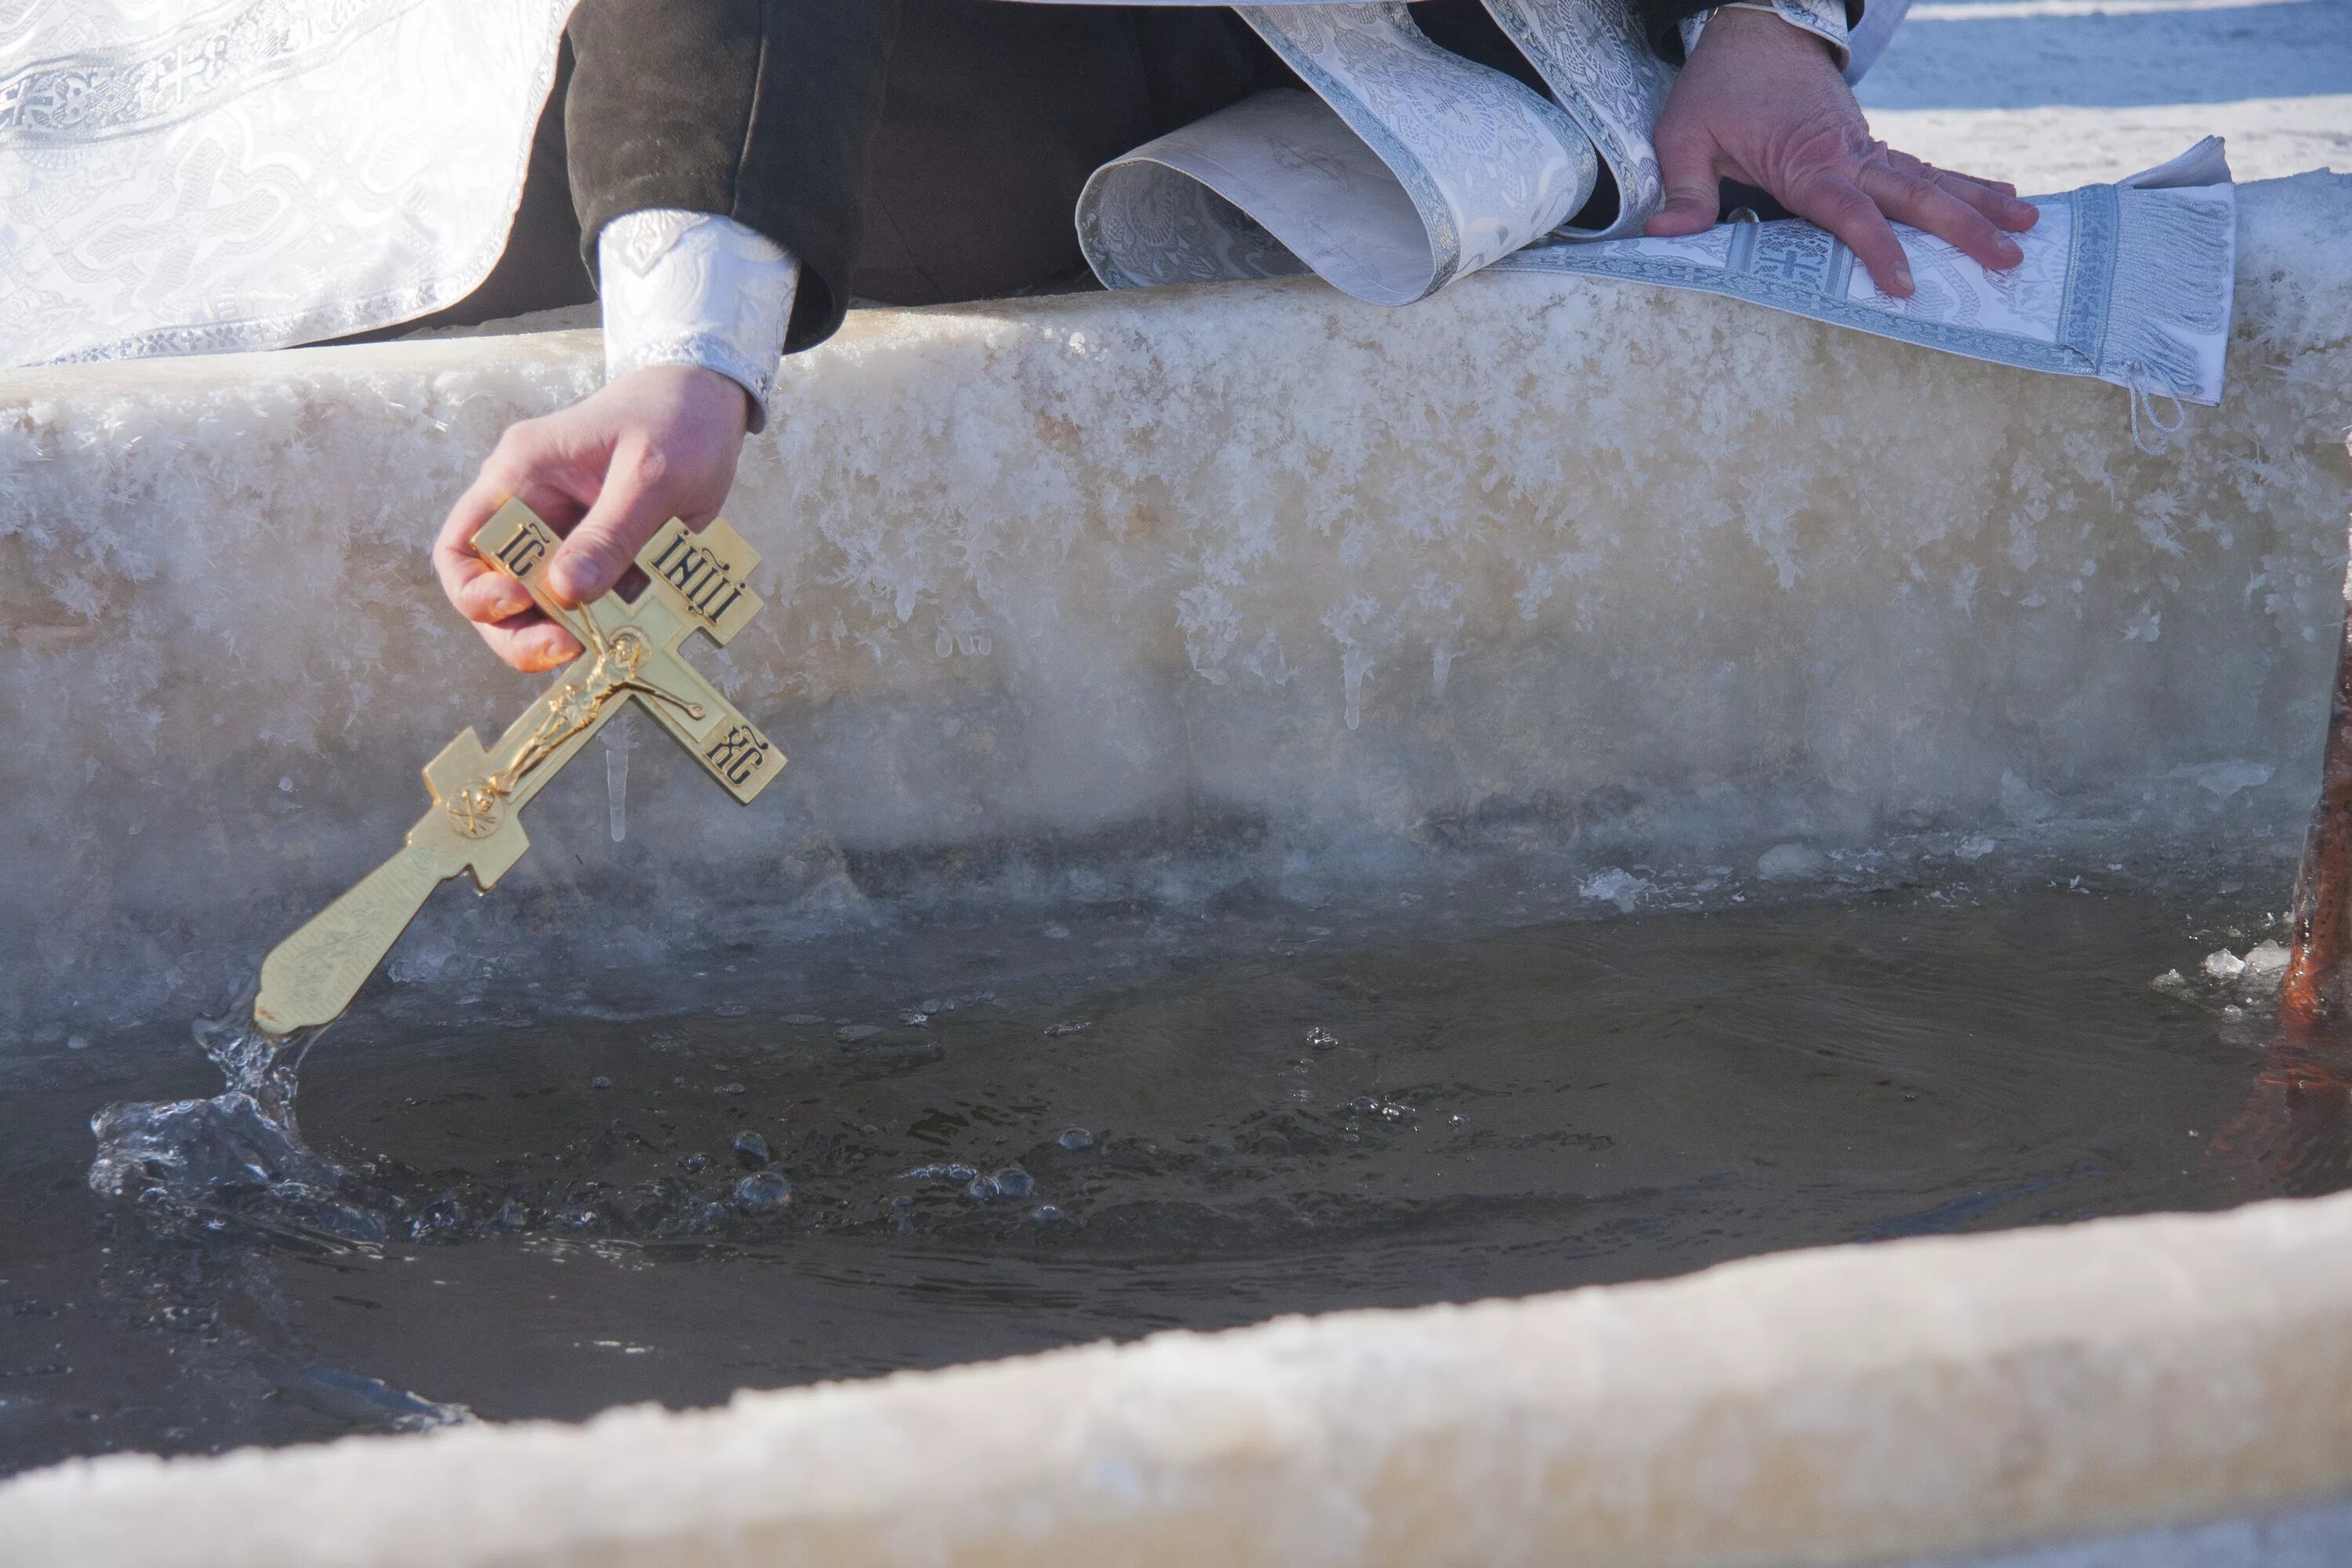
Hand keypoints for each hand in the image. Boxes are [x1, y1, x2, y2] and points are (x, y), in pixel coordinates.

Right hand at [434, 365, 751, 670]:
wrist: (711, 402)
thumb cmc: (675, 421)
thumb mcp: (651, 475)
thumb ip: (611, 533)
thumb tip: (564, 593)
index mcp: (521, 477)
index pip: (461, 547)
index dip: (474, 590)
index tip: (519, 603)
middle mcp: (532, 511)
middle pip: (496, 592)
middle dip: (521, 633)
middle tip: (569, 652)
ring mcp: (567, 537)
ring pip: (545, 608)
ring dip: (571, 634)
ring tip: (608, 648)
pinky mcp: (604, 556)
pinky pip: (594, 604)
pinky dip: (611, 625)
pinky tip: (639, 635)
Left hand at [1644, 7, 2036, 296]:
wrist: (1754, 30)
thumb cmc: (1716, 88)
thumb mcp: (1683, 133)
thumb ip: (1685, 187)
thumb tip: (1664, 232)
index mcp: (1803, 160)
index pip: (1848, 210)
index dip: (1876, 247)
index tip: (1904, 283)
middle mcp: (1846, 154)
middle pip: (1911, 194)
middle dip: (1962, 227)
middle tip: (2008, 258)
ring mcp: (1864, 147)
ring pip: (1928, 178)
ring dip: (1977, 203)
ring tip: (2027, 228)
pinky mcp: (1868, 144)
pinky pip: (1920, 168)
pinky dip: (1961, 184)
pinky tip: (1999, 198)